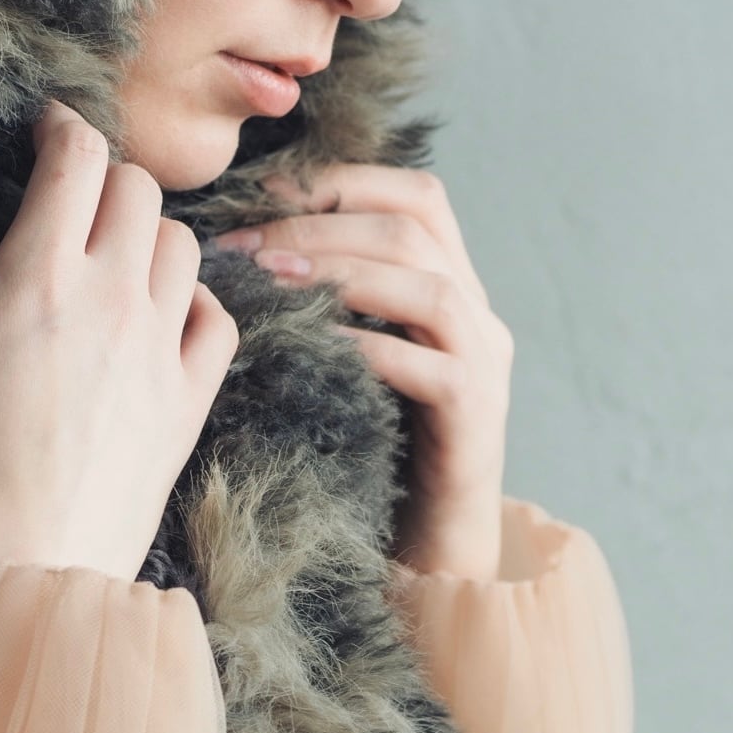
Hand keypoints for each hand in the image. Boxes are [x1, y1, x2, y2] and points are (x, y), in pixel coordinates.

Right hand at [0, 105, 238, 579]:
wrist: (25, 576)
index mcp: (34, 282)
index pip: (77, 160)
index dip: (63, 128)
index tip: (45, 132)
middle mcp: (111, 300)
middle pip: (139, 189)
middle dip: (105, 179)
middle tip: (72, 201)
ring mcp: (160, 350)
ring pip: (184, 245)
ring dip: (150, 235)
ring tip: (113, 256)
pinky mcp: (188, 402)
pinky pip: (220, 319)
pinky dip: (197, 300)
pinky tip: (161, 316)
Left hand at [248, 166, 510, 580]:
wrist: (428, 549)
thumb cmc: (369, 450)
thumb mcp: (349, 360)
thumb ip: (329, 304)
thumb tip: (246, 245)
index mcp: (453, 287)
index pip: (416, 196)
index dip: (341, 182)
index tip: (262, 194)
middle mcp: (479, 316)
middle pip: (414, 229)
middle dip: (321, 226)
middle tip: (245, 245)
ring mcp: (486, 366)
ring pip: (430, 288)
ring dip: (343, 274)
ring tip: (271, 280)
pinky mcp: (477, 421)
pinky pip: (428, 368)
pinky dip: (368, 347)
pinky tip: (313, 346)